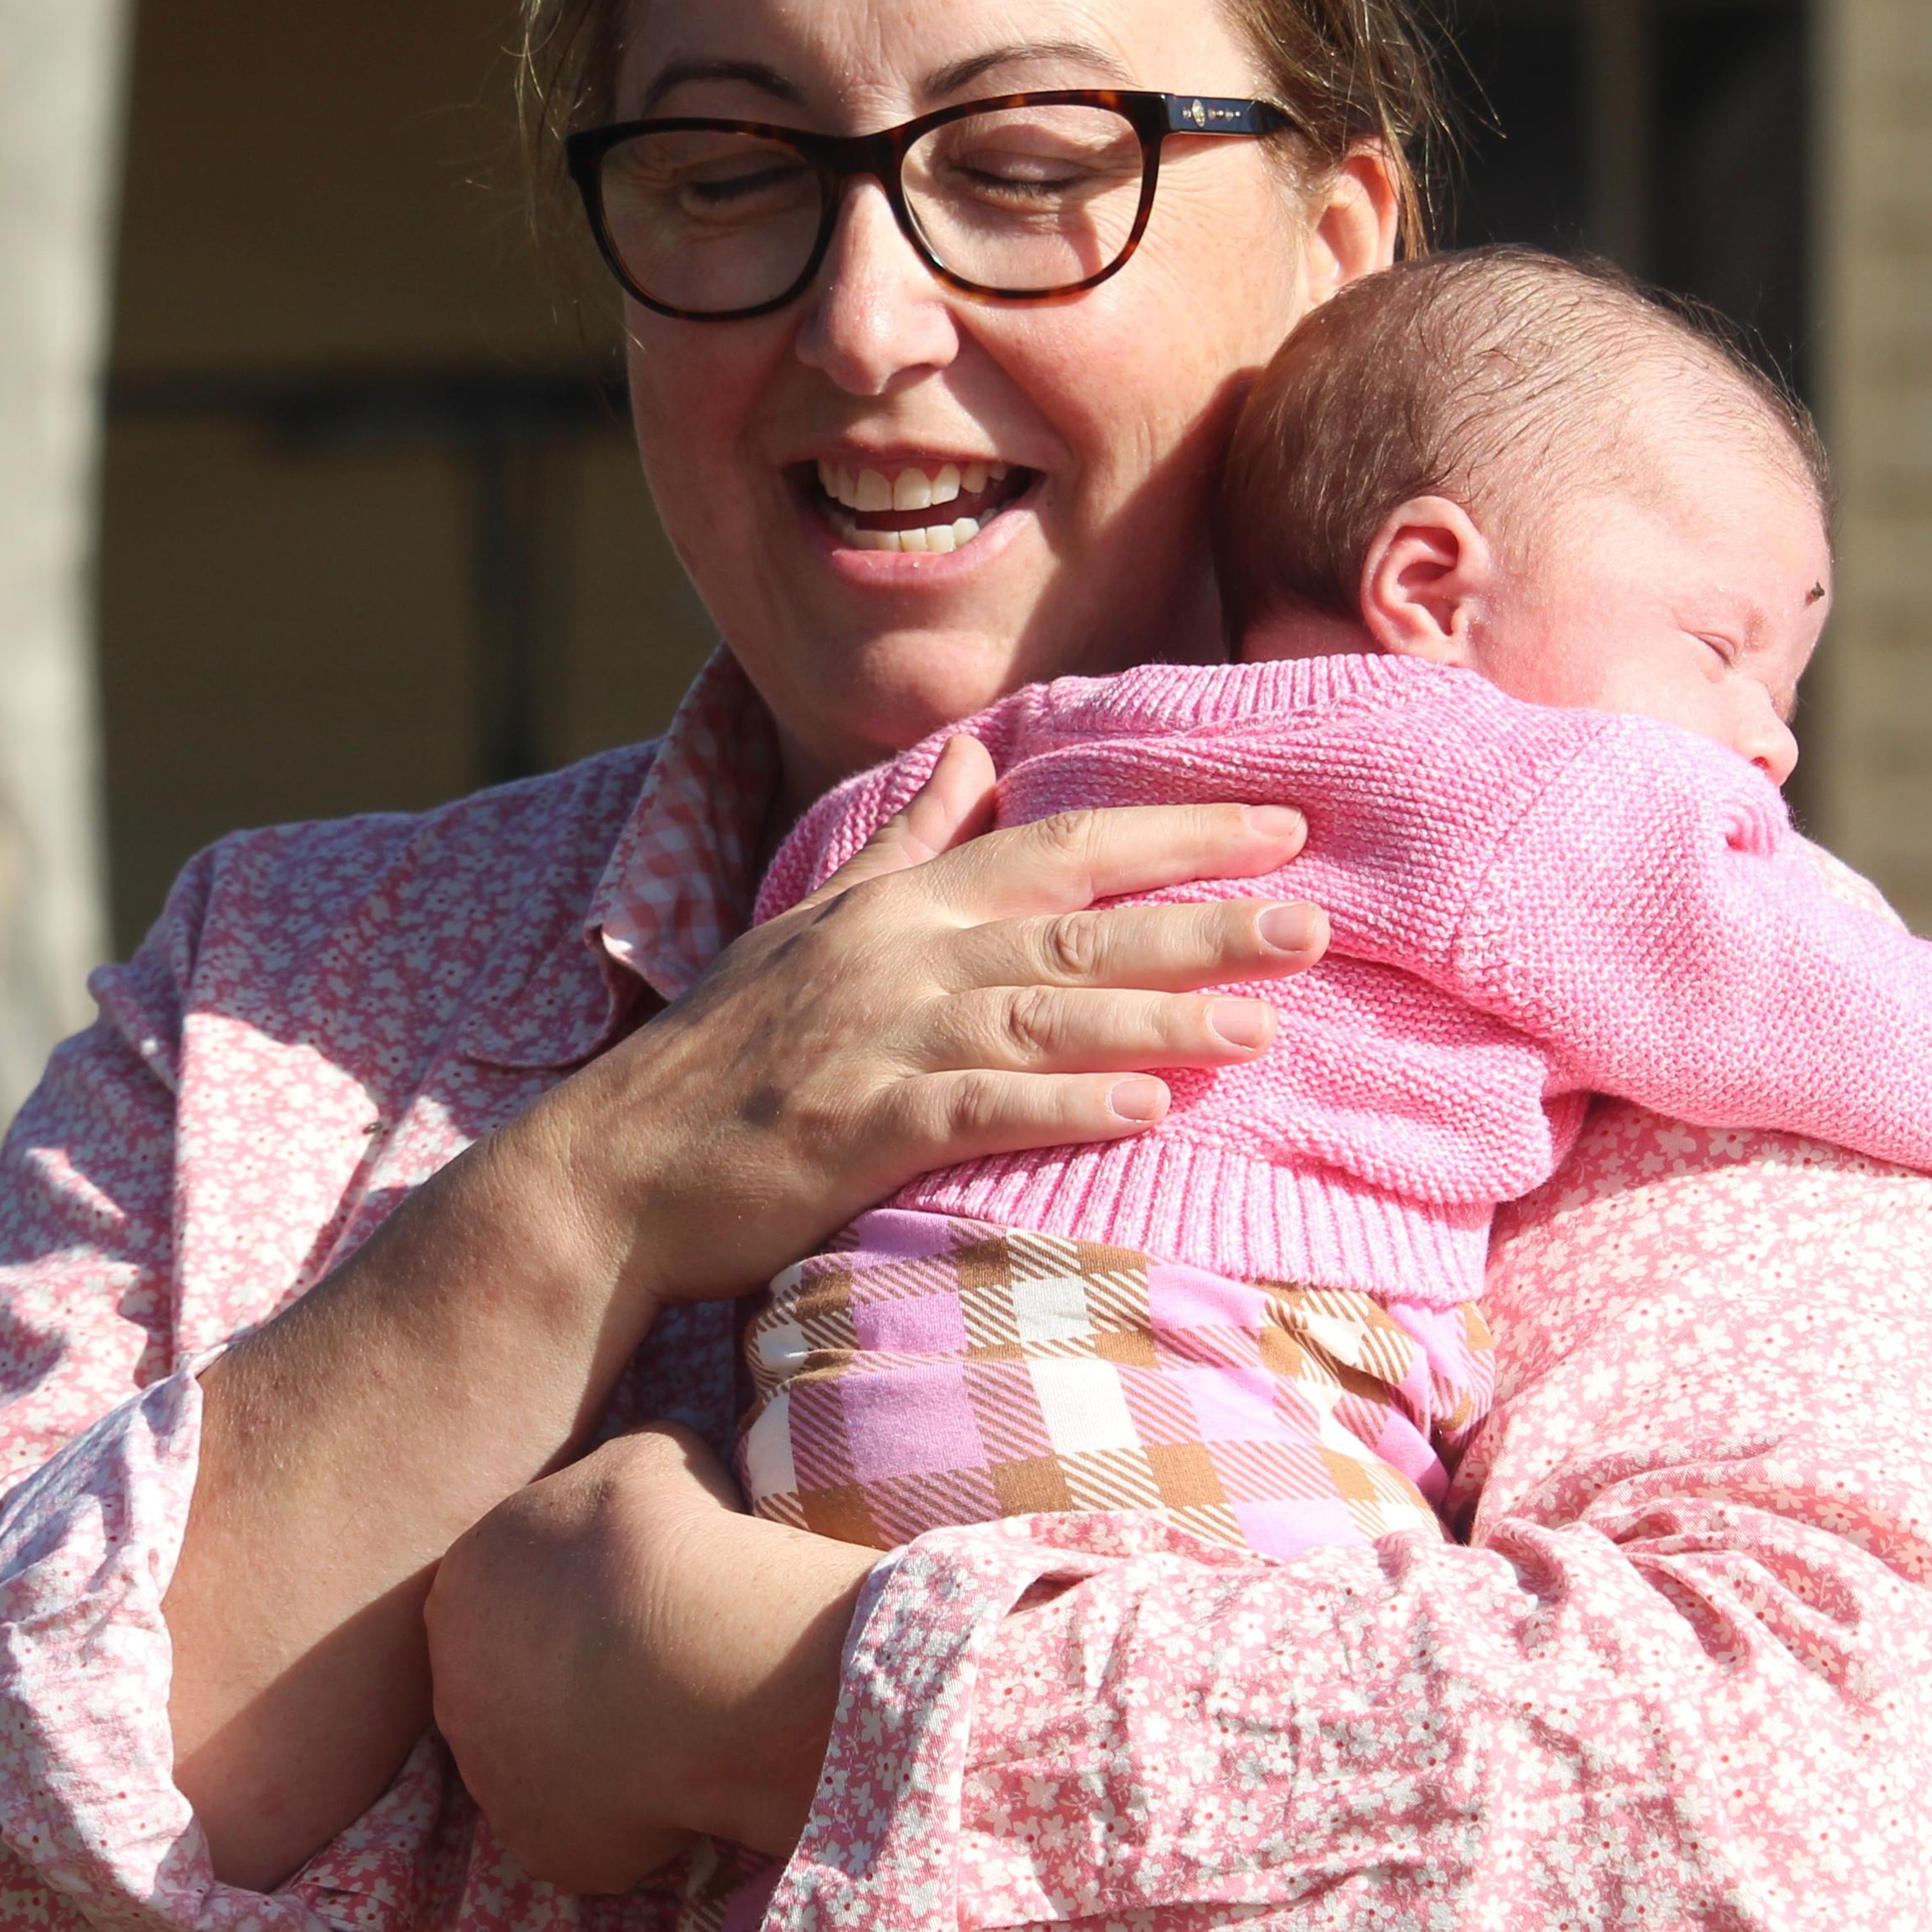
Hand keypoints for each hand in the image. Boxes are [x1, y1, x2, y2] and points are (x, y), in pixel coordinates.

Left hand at [422, 1428, 881, 1895]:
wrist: (693, 1657)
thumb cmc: (667, 1541)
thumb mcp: (650, 1459)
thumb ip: (624, 1480)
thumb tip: (641, 1494)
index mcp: (466, 1580)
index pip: (505, 1591)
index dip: (572, 1598)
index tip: (631, 1603)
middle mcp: (452, 1682)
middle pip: (508, 1684)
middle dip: (567, 1681)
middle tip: (650, 1672)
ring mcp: (485, 1771)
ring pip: (538, 1763)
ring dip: (591, 1754)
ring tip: (674, 1732)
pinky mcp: (531, 1841)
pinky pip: (579, 1829)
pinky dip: (624, 1817)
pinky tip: (679, 1787)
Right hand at [509, 738, 1328, 1320]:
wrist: (616, 1168)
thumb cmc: (727, 1053)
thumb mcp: (812, 921)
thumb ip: (905, 844)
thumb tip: (972, 762)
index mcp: (900, 905)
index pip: (1060, 844)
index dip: (1175, 833)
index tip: (1283, 826)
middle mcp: (900, 956)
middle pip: (1078, 922)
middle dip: (1204, 919)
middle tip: (1315, 923)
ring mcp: (879, 1040)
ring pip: (1046, 1011)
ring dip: (1160, 1016)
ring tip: (1264, 1028)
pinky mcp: (860, 1128)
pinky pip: (981, 1108)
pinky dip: (1065, 1103)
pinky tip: (1145, 1109)